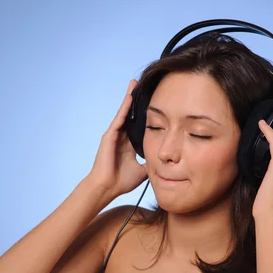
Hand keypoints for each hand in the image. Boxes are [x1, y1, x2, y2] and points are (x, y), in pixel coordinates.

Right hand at [86, 80, 147, 197]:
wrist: (107, 188)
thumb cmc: (121, 181)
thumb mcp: (143, 170)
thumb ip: (152, 162)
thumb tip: (165, 160)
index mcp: (129, 144)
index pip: (139, 125)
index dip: (145, 115)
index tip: (154, 103)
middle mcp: (121, 137)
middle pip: (131, 115)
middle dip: (136, 101)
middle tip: (143, 86)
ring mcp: (115, 135)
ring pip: (124, 113)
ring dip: (129, 98)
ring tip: (135, 84)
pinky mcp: (110, 136)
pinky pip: (119, 118)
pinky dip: (125, 107)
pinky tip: (130, 96)